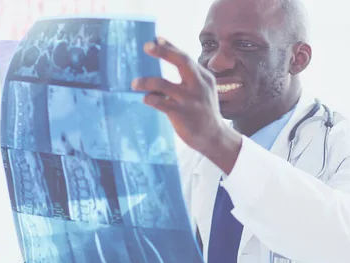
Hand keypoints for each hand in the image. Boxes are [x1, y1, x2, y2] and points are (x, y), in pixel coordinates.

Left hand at [131, 37, 241, 172]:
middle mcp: (198, 85)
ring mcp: (190, 99)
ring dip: (146, 82)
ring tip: (134, 83)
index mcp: (204, 77)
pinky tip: (145, 99)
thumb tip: (168, 66)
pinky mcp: (181, 114)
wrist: (214, 137)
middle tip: (147, 46)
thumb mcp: (202, 91)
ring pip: (164, 84)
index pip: (186, 57)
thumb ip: (189, 78)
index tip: (157, 38)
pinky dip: (150, 99)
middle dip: (163, 52)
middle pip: (181, 62)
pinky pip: (161, 103)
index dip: (171, 47)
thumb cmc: (203, 112)